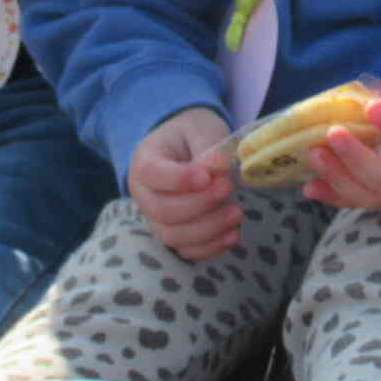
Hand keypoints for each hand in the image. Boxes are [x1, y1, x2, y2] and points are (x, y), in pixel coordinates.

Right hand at [128, 108, 240, 259]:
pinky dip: (210, 247)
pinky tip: (233, 234)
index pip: (151, 173)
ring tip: (236, 212)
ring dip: (208, 229)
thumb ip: (208, 149)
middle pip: (163, 210)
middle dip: (199, 205)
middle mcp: (144, 194)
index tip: (207, 177)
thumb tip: (219, 168)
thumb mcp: (201, 130)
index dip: (179, 179)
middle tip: (227, 187)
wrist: (189, 145)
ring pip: (174, 236)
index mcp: (144, 161)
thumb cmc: (193, 135)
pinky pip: (187, 250)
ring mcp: (156, 219)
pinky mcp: (175, 234)